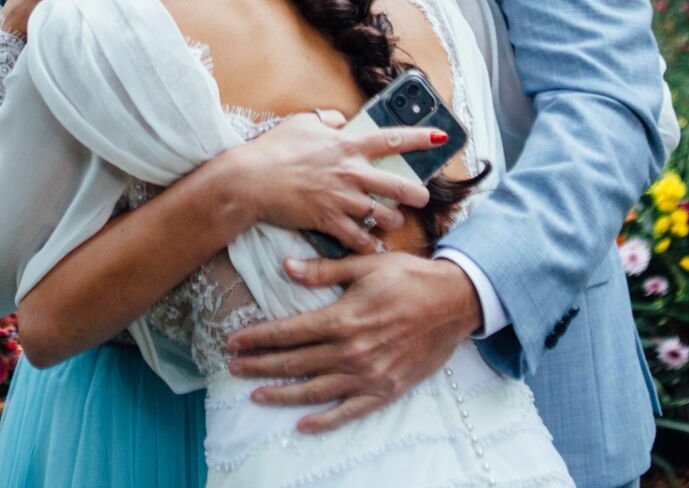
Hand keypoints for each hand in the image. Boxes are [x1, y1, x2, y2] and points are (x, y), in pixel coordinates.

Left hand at [224, 251, 481, 432]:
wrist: (454, 302)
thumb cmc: (409, 277)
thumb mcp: (365, 266)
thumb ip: (323, 271)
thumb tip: (285, 266)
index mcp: (343, 318)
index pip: (289, 332)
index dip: (258, 339)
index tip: (234, 343)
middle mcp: (352, 351)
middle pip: (295, 362)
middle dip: (260, 365)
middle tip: (234, 368)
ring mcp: (369, 374)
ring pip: (315, 390)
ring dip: (282, 394)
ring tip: (256, 394)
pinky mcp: (386, 389)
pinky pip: (350, 411)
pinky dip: (325, 420)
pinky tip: (302, 424)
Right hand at [226, 112, 439, 254]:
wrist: (252, 179)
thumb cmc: (275, 148)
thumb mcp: (303, 122)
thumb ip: (328, 120)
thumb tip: (342, 120)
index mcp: (348, 145)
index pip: (392, 139)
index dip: (420, 138)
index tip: (440, 137)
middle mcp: (352, 172)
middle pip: (398, 186)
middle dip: (417, 194)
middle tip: (423, 199)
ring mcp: (343, 199)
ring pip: (383, 216)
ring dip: (392, 220)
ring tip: (394, 221)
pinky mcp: (329, 221)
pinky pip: (358, 238)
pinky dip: (367, 244)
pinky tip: (372, 247)